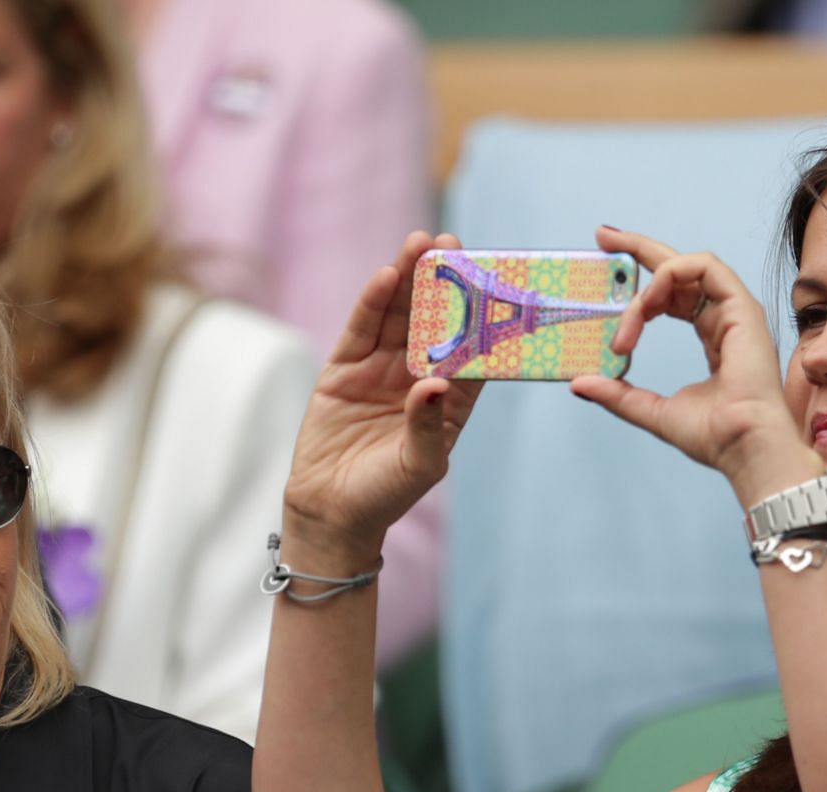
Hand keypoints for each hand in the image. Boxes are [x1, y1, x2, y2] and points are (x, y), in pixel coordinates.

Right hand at [282, 231, 481, 562]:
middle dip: (443, 282)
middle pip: (433, 320)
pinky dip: (373, 303)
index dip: (482, 315)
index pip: (471, 348)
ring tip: (420, 244)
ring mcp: (380, 369)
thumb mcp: (420, 465)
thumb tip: (434, 384)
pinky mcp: (344, 369)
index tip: (494, 282)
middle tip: (454, 245)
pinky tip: (386, 276)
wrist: (332, 513)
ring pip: (397, 315)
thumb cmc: (386, 495)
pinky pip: (361, 329)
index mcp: (449, 399)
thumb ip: (429, 425)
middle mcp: (417, 376)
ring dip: (408, 279)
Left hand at [570, 227, 818, 502]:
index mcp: (710, 337)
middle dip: (639, 247)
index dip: (642, 278)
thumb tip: (578, 382)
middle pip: (679, 269)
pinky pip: (705, 267)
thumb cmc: (713, 436)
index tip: (607, 263)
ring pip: (687, 268)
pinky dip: (671, 277)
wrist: (744, 446)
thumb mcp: (650, 409)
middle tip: (603, 236)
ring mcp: (735, 311)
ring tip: (630, 314)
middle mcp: (723, 318)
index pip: (673, 294)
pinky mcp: (742, 307)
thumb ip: (618, 394)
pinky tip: (649, 301)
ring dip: (649, 285)